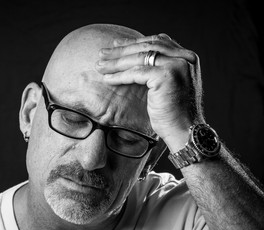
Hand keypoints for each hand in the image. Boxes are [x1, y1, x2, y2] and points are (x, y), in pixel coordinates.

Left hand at [95, 34, 204, 151]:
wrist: (185, 130)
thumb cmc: (175, 113)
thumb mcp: (170, 84)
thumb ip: (161, 69)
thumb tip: (136, 59)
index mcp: (188, 57)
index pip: (158, 42)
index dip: (135, 42)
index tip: (116, 44)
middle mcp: (185, 57)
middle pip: (147, 47)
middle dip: (121, 50)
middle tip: (101, 53)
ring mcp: (177, 65)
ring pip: (139, 58)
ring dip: (116, 62)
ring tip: (99, 65)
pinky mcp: (166, 76)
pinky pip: (136, 72)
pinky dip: (120, 75)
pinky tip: (107, 79)